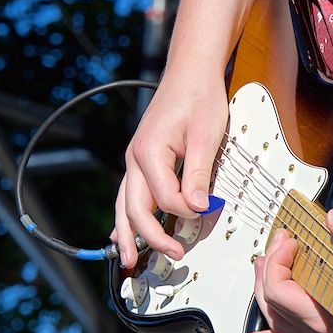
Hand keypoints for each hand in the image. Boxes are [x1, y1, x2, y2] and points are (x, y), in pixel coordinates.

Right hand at [111, 71, 228, 268]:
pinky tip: (123, 233)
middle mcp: (135, 158)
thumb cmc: (199, 98)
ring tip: (129, 260)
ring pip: (125, 204)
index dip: (189, 211)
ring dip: (128, 233)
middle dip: (151, 237)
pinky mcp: (143, 159)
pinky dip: (127, 216)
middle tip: (174, 255)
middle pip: (135, 208)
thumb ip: (200, 174)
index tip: (209, 211)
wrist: (191, 72)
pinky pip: (130, 193)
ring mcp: (136, 159)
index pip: (166, 198)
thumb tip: (199, 207)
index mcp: (149, 153)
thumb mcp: (206, 136)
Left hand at [241, 207, 332, 332]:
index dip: (277, 260)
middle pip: (273, 304)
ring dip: (264, 293)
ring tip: (263, 268)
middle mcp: (324, 330)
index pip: (281, 290)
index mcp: (332, 312)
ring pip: (278, 320)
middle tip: (278, 244)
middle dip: (267, 270)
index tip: (289, 238)